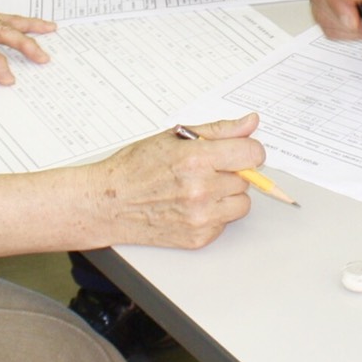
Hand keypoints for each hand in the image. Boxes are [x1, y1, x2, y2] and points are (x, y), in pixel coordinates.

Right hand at [92, 113, 264, 248]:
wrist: (110, 203)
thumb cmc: (136, 167)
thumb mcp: (175, 137)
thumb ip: (219, 130)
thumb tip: (250, 123)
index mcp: (196, 159)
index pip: (251, 154)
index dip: (248, 149)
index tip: (239, 150)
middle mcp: (201, 190)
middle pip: (246, 178)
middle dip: (231, 170)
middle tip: (206, 168)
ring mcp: (201, 217)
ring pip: (241, 203)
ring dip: (227, 194)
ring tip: (201, 187)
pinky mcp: (199, 238)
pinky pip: (225, 223)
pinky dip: (215, 214)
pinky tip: (192, 205)